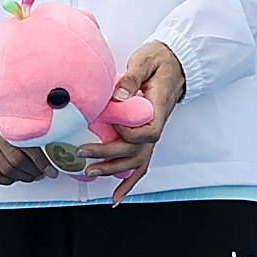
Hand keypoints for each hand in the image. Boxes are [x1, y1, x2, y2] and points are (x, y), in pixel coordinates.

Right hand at [0, 87, 52, 186]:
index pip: (27, 139)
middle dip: (34, 170)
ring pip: (4, 167)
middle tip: (43, 172)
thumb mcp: (6, 101)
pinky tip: (12, 177)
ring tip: (30, 175)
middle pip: (16, 157)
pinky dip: (3, 179)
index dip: (42, 158)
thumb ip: (23, 115)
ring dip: (21, 176)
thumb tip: (51, 138)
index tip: (51, 166)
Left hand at [82, 41, 186, 202]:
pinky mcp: (145, 136)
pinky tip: (116, 196)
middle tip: (83, 153)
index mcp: (158, 109)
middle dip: (109, 156)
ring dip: (115, 171)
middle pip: (137, 151)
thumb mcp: (145, 61)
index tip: (111, 124)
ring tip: (91, 173)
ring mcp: (152, 133)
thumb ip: (131, 79)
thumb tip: (117, 97)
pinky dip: (128, 182)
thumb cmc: (159, 61)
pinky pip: (140, 163)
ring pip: (137, 162)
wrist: (174, 63)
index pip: (147, 132)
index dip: (129, 134)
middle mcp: (157, 125)